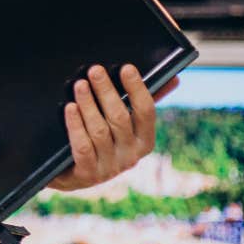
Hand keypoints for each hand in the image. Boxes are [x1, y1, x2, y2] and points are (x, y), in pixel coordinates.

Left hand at [47, 64, 179, 191]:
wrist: (71, 175)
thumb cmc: (101, 141)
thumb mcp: (124, 124)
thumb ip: (141, 103)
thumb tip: (174, 78)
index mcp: (144, 141)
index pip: (146, 112)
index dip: (137, 89)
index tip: (126, 68)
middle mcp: (131, 156)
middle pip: (120, 118)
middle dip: (107, 91)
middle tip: (95, 70)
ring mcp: (109, 168)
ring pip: (99, 131)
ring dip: (89, 104)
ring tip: (80, 85)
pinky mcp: (87, 175)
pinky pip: (82, 147)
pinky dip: (76, 125)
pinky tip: (70, 108)